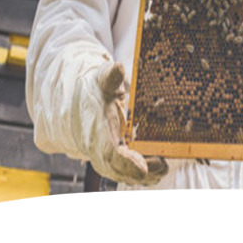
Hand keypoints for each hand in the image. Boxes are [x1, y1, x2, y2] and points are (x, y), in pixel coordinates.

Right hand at [82, 61, 168, 185]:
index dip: (126, 163)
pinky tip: (158, 169)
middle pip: (119, 169)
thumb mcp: (102, 80)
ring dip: (144, 175)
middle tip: (162, 166)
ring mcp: (105, 156)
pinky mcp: (113, 157)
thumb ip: (111, 76)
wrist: (78, 103)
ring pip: (123, 173)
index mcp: (96, 131)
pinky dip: (142, 173)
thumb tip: (118, 67)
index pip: (109, 153)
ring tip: (164, 167)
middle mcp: (99, 148)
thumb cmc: (93, 92)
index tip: (143, 169)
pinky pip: (126, 170)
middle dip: (140, 171)